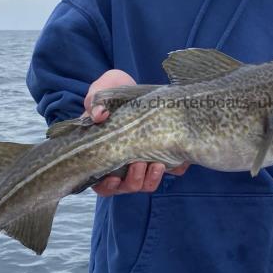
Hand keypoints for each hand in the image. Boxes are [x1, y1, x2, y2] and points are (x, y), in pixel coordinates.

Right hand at [84, 69, 189, 196]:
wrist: (134, 85)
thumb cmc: (112, 92)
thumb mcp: (100, 92)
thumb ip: (94, 102)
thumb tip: (99, 115)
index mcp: (103, 155)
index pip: (101, 183)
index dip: (107, 185)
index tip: (114, 177)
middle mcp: (122, 163)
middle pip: (126, 187)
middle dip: (134, 180)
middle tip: (139, 164)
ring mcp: (143, 160)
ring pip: (146, 184)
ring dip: (152, 179)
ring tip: (158, 164)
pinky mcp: (162, 153)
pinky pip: (172, 170)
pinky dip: (175, 169)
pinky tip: (178, 161)